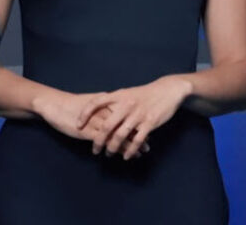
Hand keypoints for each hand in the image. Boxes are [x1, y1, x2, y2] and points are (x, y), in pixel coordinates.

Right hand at [35, 91, 149, 157]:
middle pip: (126, 124)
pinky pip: (106, 142)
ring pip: (119, 134)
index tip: (147, 131)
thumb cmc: (70, 104)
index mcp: (105, 102)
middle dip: (138, 135)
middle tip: (148, 145)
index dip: (137, 123)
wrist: (54, 104)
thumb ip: (102, 105)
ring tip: (141, 153)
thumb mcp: (90, 103)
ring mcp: (96, 122)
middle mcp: (104, 111)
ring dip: (130, 144)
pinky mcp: (88, 131)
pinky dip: (116, 149)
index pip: (126, 113)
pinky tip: (122, 155)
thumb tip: (114, 109)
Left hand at [77, 75, 191, 159]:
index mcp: (119, 95)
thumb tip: (99, 112)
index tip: (78, 125)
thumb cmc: (145, 93)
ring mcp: (138, 114)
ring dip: (113, 147)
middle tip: (95, 150)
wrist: (167, 90)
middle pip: (107, 125)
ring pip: (120, 135)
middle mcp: (126, 105)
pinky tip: (126, 156)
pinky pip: (137, 140)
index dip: (84, 113)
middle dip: (99, 140)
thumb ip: (114, 102)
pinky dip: (130, 150)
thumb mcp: (127, 93)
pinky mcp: (149, 123)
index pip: (96, 103)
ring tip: (109, 154)